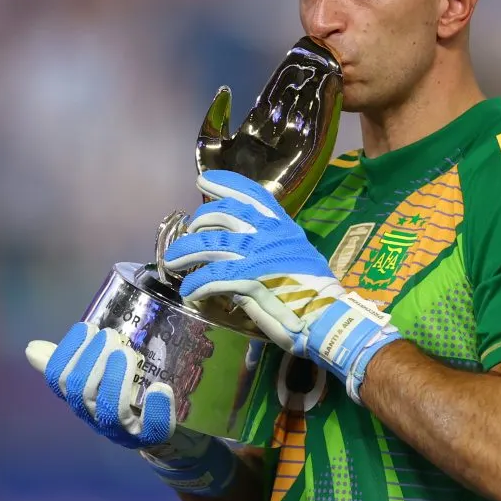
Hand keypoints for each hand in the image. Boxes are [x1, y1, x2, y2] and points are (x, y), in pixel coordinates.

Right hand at [26, 324, 234, 495]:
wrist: (160, 433)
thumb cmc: (124, 397)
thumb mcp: (97, 376)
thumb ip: (70, 362)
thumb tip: (32, 348)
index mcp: (79, 398)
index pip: (58, 378)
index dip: (67, 351)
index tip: (87, 328)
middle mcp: (95, 416)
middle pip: (81, 391)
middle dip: (93, 359)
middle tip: (112, 336)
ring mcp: (124, 430)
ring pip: (110, 410)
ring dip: (117, 378)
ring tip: (128, 353)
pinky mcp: (153, 436)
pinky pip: (153, 428)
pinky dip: (157, 407)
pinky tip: (162, 388)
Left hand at [164, 171, 400, 402]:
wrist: (327, 318)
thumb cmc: (314, 293)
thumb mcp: (297, 257)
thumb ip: (273, 247)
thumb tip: (244, 249)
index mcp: (282, 227)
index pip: (252, 195)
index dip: (225, 185)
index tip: (204, 182)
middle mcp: (269, 235)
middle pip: (222, 216)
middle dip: (198, 223)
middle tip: (188, 234)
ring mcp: (258, 256)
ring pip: (210, 245)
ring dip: (186, 252)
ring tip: (173, 262)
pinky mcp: (249, 281)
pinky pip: (213, 279)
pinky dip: (196, 285)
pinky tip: (190, 293)